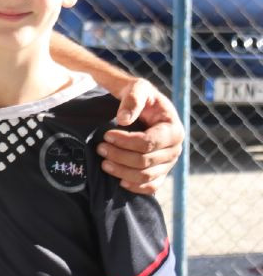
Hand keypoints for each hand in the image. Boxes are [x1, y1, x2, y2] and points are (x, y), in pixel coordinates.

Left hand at [98, 80, 183, 194]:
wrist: (141, 106)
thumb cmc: (140, 95)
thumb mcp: (137, 88)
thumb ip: (133, 99)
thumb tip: (123, 120)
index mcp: (173, 129)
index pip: (149, 142)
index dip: (126, 142)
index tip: (107, 135)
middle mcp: (175, 148)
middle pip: (145, 161)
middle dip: (120, 156)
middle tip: (100, 149)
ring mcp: (169, 163)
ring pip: (146, 176)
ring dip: (122, 172)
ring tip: (104, 163)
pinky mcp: (161, 172)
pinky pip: (150, 187)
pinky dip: (135, 186)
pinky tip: (119, 181)